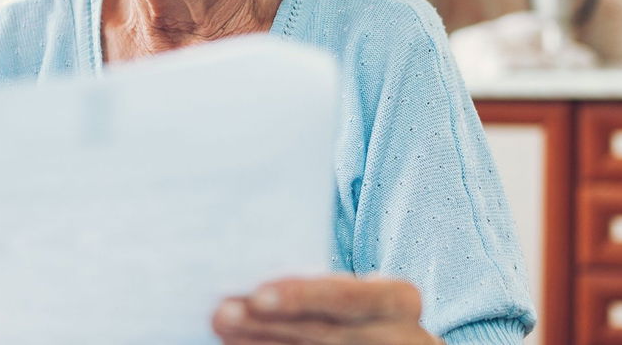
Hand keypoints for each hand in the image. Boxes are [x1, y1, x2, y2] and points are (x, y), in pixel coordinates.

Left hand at [212, 275, 440, 344]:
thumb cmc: (374, 312)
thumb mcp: (368, 295)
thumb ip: (326, 288)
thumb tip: (256, 283)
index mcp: (399, 301)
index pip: (348, 297)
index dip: (304, 296)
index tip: (258, 294)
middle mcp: (395, 336)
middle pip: (323, 333)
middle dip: (268, 324)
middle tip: (223, 312)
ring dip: (262, 344)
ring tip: (224, 329)